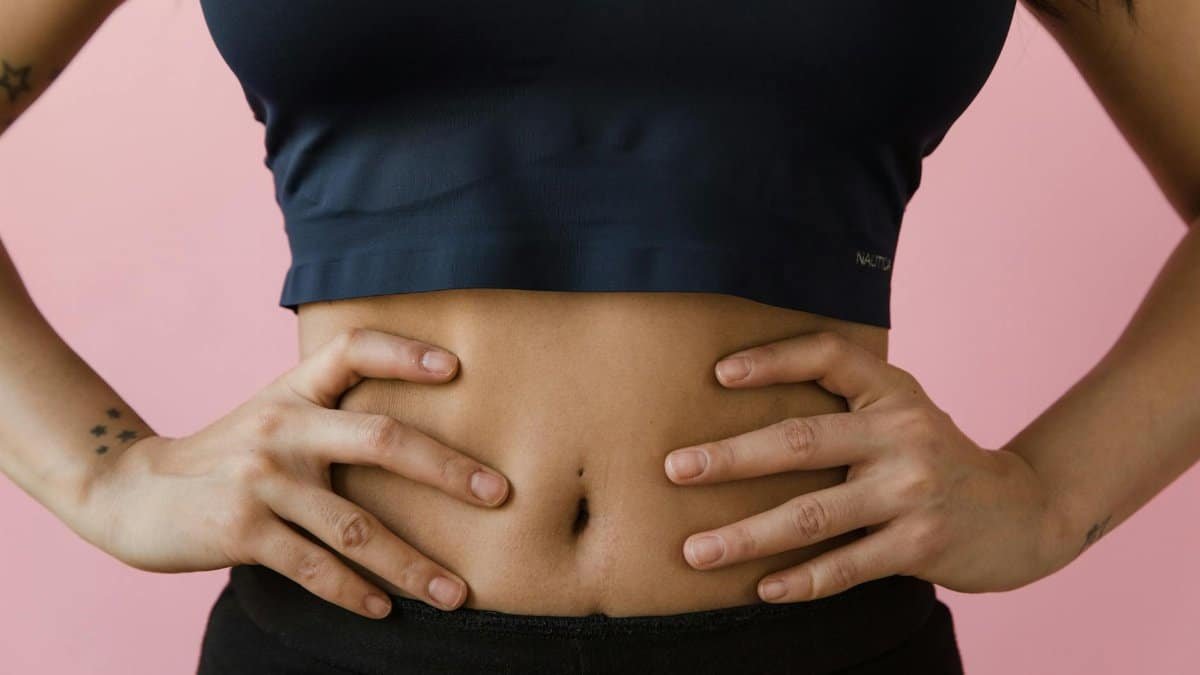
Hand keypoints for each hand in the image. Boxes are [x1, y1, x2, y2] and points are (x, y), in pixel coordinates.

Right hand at [83, 327, 509, 618]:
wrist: (133, 494)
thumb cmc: (228, 457)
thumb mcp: (275, 418)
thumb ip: (331, 416)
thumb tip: (421, 438)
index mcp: (294, 391)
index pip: (354, 349)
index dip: (405, 353)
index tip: (456, 366)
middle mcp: (282, 427)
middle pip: (380, 439)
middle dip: (447, 470)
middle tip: (499, 494)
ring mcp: (261, 479)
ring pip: (356, 526)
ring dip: (413, 565)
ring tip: (457, 593)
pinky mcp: (242, 529)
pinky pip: (315, 566)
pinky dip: (354, 592)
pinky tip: (386, 609)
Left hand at [663, 331, 1059, 602]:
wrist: (1025, 514)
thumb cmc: (934, 458)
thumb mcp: (902, 413)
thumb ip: (846, 405)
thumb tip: (738, 406)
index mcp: (892, 391)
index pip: (829, 355)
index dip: (773, 359)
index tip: (716, 374)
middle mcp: (903, 433)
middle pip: (801, 441)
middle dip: (730, 457)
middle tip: (674, 469)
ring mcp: (913, 491)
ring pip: (813, 515)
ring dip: (747, 535)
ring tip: (696, 551)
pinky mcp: (922, 544)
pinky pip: (848, 566)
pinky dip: (802, 580)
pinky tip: (762, 589)